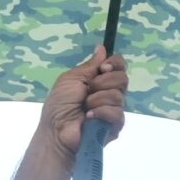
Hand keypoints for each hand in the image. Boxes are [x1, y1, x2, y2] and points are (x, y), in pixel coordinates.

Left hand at [42, 46, 127, 162]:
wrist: (56, 131)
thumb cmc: (59, 105)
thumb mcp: (71, 79)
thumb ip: (90, 65)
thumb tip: (102, 48)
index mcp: (99, 80)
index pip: (119, 66)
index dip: (114, 64)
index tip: (103, 68)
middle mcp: (109, 93)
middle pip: (123, 78)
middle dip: (104, 82)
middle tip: (89, 89)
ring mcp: (113, 110)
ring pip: (119, 95)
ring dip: (98, 99)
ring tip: (85, 107)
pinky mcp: (115, 126)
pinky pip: (117, 113)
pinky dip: (101, 112)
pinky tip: (89, 117)